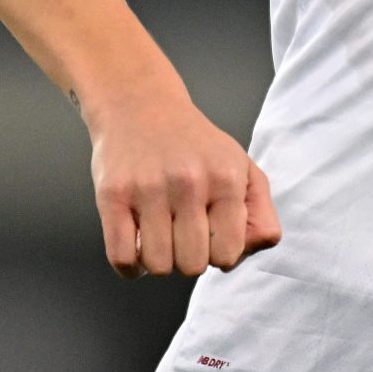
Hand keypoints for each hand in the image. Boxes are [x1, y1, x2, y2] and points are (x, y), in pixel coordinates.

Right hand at [84, 88, 282, 278]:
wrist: (141, 105)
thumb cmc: (194, 146)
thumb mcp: (241, 166)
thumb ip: (259, 211)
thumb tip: (252, 248)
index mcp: (226, 178)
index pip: (228, 254)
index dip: (219, 254)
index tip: (210, 236)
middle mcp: (189, 182)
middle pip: (192, 265)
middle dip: (188, 258)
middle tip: (181, 234)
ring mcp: (148, 188)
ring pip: (157, 266)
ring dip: (158, 261)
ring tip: (159, 236)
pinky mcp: (113, 194)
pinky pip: (122, 257)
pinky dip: (130, 266)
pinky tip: (137, 246)